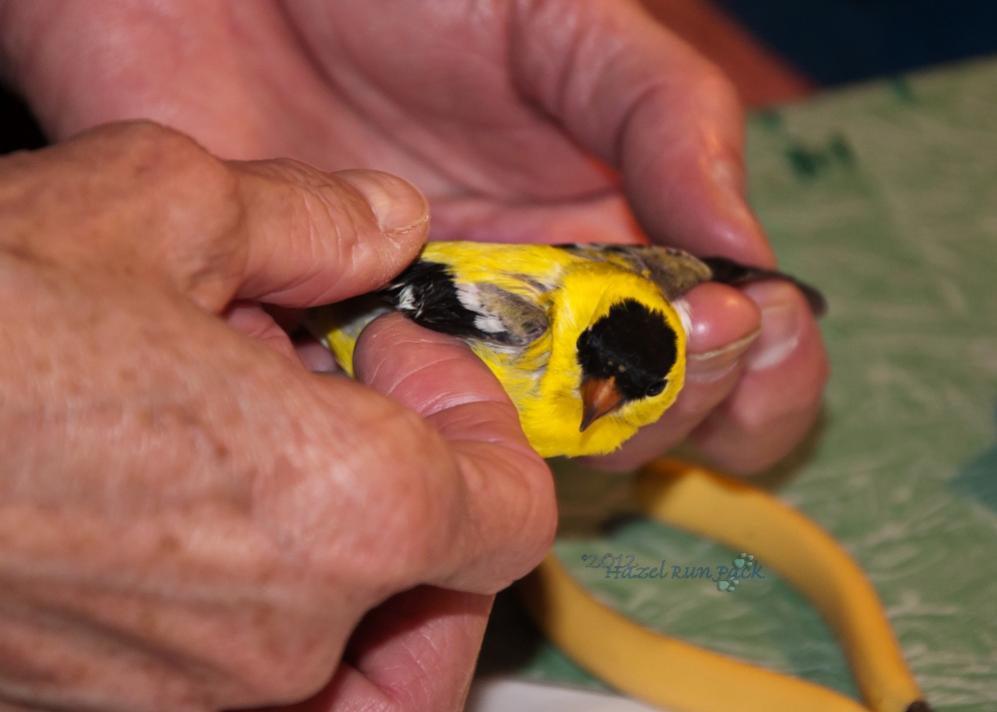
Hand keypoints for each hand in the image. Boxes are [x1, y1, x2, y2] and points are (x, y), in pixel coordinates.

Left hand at [0, 0, 825, 472]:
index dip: (759, 368)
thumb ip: (667, 119)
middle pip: (641, 422)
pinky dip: (409, 438)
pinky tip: (395, 359)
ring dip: (551, 440)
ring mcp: (440, 352)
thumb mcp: (563, 28)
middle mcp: (539, 316)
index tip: (745, 326)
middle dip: (679, 406)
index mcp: (615, 238)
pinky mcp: (338, 367)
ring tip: (536, 347)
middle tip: (668, 342)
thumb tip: (756, 262)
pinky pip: (390, 443)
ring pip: (527, 456)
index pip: (724, 351)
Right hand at [0, 122, 554, 711]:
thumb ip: (312, 218)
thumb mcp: (158, 203)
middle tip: (327, 398)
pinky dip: (234, 585)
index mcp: (349, 510)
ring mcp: (189, 703)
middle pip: (432, 586)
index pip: (512, 510)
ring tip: (233, 435)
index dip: (479, 426)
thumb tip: (387, 220)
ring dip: (317, 539)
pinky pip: (226, 663)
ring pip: (332, 634)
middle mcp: (285, 641)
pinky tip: (159, 485)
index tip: (393, 357)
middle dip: (403, 487)